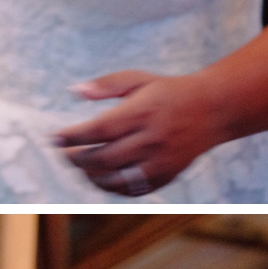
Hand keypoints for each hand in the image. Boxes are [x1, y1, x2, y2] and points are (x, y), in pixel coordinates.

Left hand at [53, 70, 218, 195]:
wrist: (213, 109)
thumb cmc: (168, 91)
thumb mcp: (139, 79)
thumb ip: (106, 85)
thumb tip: (74, 91)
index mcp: (142, 112)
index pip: (98, 130)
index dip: (71, 137)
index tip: (54, 138)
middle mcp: (151, 139)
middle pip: (103, 158)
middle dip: (76, 159)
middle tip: (65, 154)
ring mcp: (160, 161)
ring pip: (115, 179)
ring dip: (90, 177)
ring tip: (80, 167)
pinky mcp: (167, 175)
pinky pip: (132, 189)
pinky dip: (111, 187)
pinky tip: (100, 177)